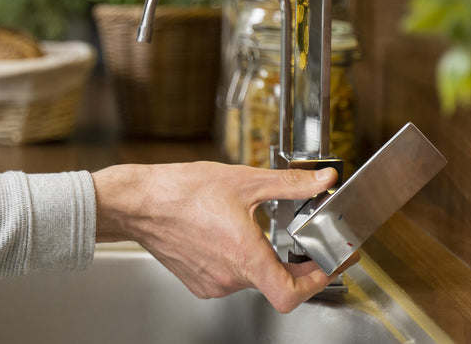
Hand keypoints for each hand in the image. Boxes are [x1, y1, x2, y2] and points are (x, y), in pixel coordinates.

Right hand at [92, 162, 358, 312]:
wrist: (139, 201)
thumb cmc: (182, 191)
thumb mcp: (243, 180)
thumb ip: (289, 184)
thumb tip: (322, 180)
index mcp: (244, 256)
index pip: (294, 291)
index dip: (320, 278)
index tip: (331, 260)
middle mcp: (229, 277)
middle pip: (276, 282)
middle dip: (295, 262)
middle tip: (305, 242)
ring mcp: (212, 283)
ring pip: (252, 278)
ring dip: (264, 258)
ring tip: (260, 229)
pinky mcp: (198, 281)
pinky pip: (229, 278)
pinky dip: (239, 260)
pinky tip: (230, 235)